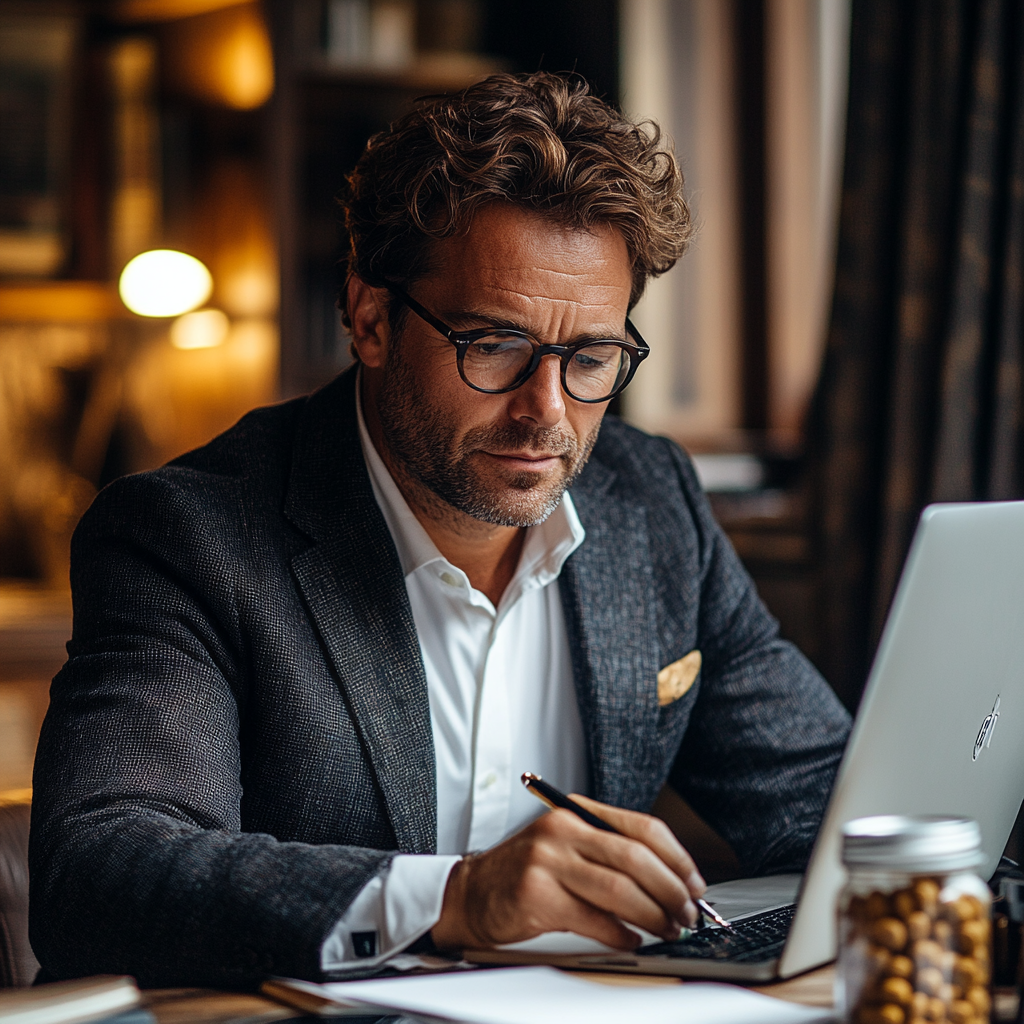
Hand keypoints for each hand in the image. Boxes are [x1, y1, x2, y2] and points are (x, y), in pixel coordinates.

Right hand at [430, 794, 705, 950]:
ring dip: (653, 915)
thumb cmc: (526, 871)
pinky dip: (620, 934)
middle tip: (687, 914)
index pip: (642, 827)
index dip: (676, 857)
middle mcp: (562, 830)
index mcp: (576, 812)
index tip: (694, 883)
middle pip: (636, 858)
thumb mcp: (566, 845)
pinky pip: (594, 919)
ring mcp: (547, 862)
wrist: (471, 892)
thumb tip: (670, 879)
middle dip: (671, 890)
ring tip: (667, 929)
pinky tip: (631, 939)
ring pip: (619, 890)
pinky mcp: (536, 897)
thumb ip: (608, 852)